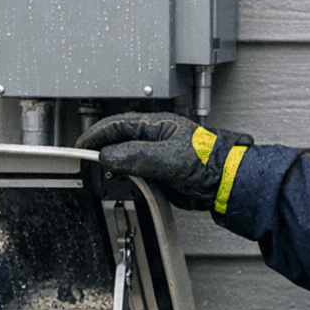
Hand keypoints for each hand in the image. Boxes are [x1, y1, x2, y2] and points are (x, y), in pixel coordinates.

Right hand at [75, 112, 252, 212]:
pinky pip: (136, 172)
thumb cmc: (210, 163)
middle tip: (86, 160)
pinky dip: (125, 177)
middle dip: (101, 149)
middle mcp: (156, 137)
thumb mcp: (168, 158)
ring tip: (101, 173)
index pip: (118, 124)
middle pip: (119, 139)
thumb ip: (135, 156)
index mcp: (158, 124)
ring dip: (113, 165)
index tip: (81, 146)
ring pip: (126, 156)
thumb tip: (108, 157)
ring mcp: (158, 154)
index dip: (96, 135)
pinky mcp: (161, 172)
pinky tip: (121, 182)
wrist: (228, 184)